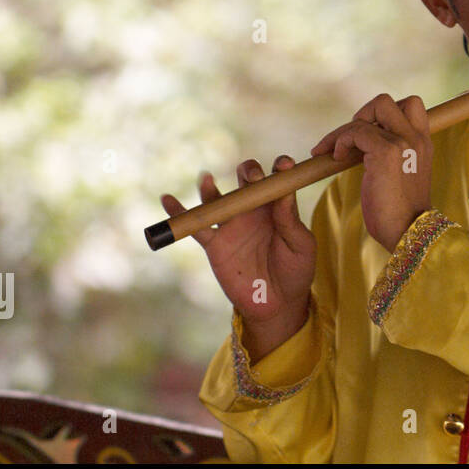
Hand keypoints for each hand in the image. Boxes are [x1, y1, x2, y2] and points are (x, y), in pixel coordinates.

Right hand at [160, 157, 315, 348]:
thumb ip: (290, 219)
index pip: (276, 179)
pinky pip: (194, 226)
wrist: (277, 304)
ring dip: (209, 187)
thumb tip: (284, 191)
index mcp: (277, 207)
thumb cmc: (296, 271)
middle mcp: (253, 211)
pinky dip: (179, 213)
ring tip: (206, 179)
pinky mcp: (215, 245)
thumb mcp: (301, 245)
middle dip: (248, 171)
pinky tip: (167, 199)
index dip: (279, 167)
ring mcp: (232, 226)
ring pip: (217, 199)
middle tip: (252, 177)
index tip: (283, 164)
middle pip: (246, 180)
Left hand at [310, 94, 432, 252]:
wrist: (408, 232)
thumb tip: (364, 145)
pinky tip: (337, 158)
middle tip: (352, 139)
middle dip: (362, 114)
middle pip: (386, 101)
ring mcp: (403, 142)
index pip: (410, 105)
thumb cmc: (401, 212)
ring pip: (370, 111)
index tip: (369, 136)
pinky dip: (341, 140)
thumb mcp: (403, 175)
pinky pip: (356, 131)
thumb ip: (395, 155)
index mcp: (423, 142)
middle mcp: (417, 137)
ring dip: (345, 130)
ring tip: (335, 151)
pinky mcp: (386, 153)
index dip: (383, 115)